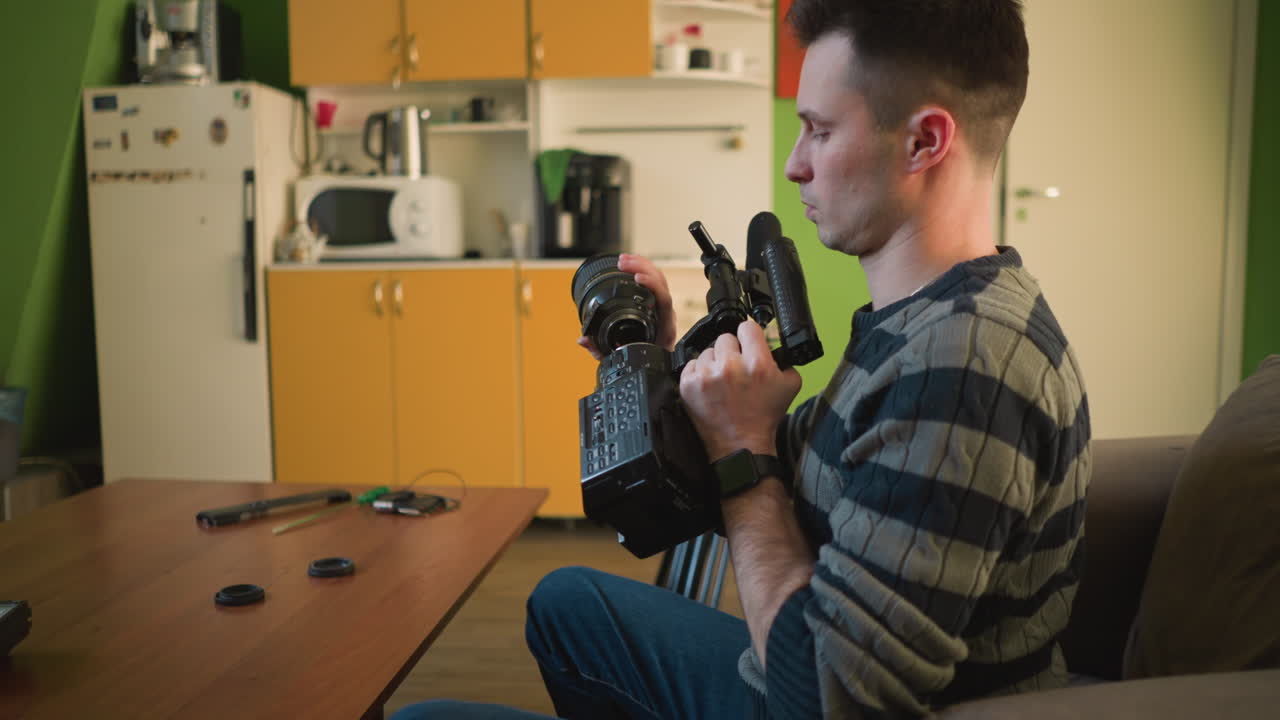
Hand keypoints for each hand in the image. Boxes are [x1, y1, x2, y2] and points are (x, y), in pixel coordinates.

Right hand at [576, 253, 677, 359]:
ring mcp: (663, 309)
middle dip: (642, 268)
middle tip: (622, 263)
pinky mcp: (657, 305)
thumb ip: (600, 350)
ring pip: (659, 280)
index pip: (663, 300)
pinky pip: (655, 283)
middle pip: (661, 283)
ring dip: (642, 265)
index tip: (636, 277)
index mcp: (662, 328)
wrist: (653, 366)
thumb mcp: (619, 358)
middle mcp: (666, 316)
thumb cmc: (641, 362)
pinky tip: (630, 264)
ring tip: (622, 260)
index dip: (652, 285)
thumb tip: (582, 339)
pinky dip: (642, 271)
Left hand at [679, 320, 801, 461]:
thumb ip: (784, 359)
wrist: (741, 445)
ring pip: (708, 352)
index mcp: (757, 363)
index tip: (748, 343)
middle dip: (732, 352)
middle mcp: (730, 366)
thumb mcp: (789, 385)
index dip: (749, 335)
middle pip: (726, 338)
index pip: (747, 326)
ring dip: (715, 363)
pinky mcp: (689, 385)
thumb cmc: (764, 417)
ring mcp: (707, 376)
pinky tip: (710, 388)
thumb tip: (771, 341)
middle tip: (737, 370)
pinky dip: (700, 374)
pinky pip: (692, 365)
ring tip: (723, 383)